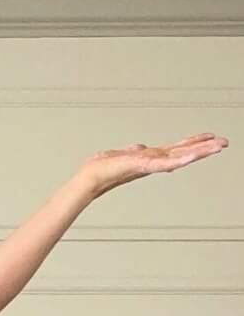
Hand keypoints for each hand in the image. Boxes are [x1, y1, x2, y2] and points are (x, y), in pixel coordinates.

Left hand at [82, 134, 226, 196]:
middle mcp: (153, 162)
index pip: (177, 149)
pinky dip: (179, 160)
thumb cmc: (102, 168)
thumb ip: (134, 152)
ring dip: (199, 152)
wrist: (90, 177)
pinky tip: (192, 157)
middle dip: (205, 148)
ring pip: (180, 157)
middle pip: (184, 152)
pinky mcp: (143, 167)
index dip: (194, 144)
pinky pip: (165, 163)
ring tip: (217, 147)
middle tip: (225, 143)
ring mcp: (150, 165)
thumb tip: (140, 148)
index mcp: (151, 158)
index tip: (211, 139)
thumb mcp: (122, 155)